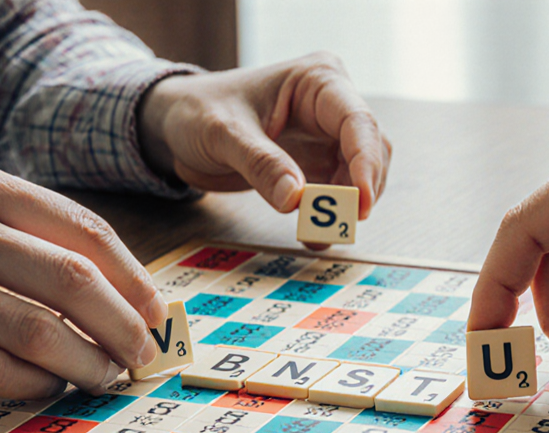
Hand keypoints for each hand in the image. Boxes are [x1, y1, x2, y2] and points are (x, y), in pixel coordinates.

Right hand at [0, 158, 167, 397]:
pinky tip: (48, 388)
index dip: (133, 278)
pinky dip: (32, 385)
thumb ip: (25, 242)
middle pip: (69, 279)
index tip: (156, 315)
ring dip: (85, 363)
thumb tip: (122, 294)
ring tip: (104, 378)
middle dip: (122, 326)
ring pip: (34, 330)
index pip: (81, 229)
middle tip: (141, 356)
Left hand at [138, 52, 390, 236]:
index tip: (361, 202)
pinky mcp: (318, 163)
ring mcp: (328, 135)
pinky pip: (340, 192)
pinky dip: (332, 216)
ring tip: (319, 234)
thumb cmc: (198, 112)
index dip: (365, 161)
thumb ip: (260, 164)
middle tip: (341, 226)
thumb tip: (296, 199)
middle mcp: (331, 105)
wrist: (178, 125)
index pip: (357, 120)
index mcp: (315, 81)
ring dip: (348, 207)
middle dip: (361, 189)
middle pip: (370, 148)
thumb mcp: (223, 134)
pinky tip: (314, 235)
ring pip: (361, 174)